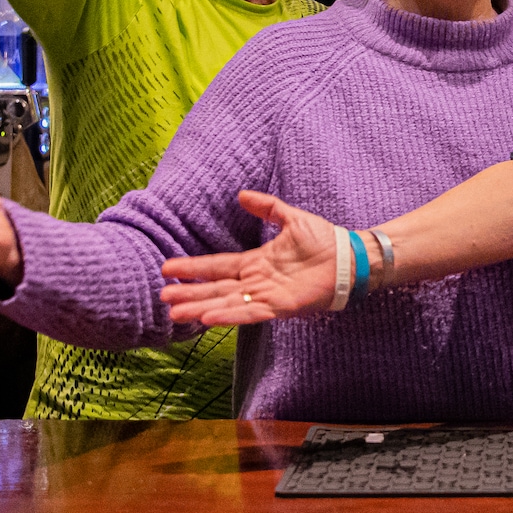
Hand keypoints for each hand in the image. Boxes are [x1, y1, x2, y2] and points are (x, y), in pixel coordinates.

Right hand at [159, 191, 341, 324]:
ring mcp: (266, 295)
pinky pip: (250, 312)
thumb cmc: (324, 241)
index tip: (168, 268)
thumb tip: (242, 195)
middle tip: (163, 297)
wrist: (350, 257)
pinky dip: (230, 315)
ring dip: (201, 307)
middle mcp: (256, 281)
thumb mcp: (291, 218)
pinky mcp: (280, 307)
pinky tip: (208, 318)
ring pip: (226, 303)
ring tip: (176, 313)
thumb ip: (267, 207)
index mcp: (256, 262)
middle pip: (216, 288)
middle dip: (189, 293)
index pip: (217, 265)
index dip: (193, 268)